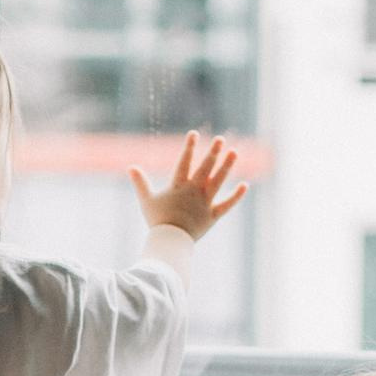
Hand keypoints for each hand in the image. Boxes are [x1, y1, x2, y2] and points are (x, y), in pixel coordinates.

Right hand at [129, 131, 248, 241]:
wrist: (170, 241)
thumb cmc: (157, 221)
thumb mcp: (146, 200)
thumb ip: (140, 183)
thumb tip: (131, 167)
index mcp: (178, 186)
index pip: (184, 162)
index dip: (189, 147)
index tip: (193, 134)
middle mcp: (194, 191)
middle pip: (205, 168)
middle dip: (213, 152)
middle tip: (220, 139)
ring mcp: (205, 203)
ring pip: (218, 181)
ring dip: (227, 166)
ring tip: (235, 153)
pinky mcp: (212, 215)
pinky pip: (226, 205)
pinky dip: (236, 196)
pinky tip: (244, 185)